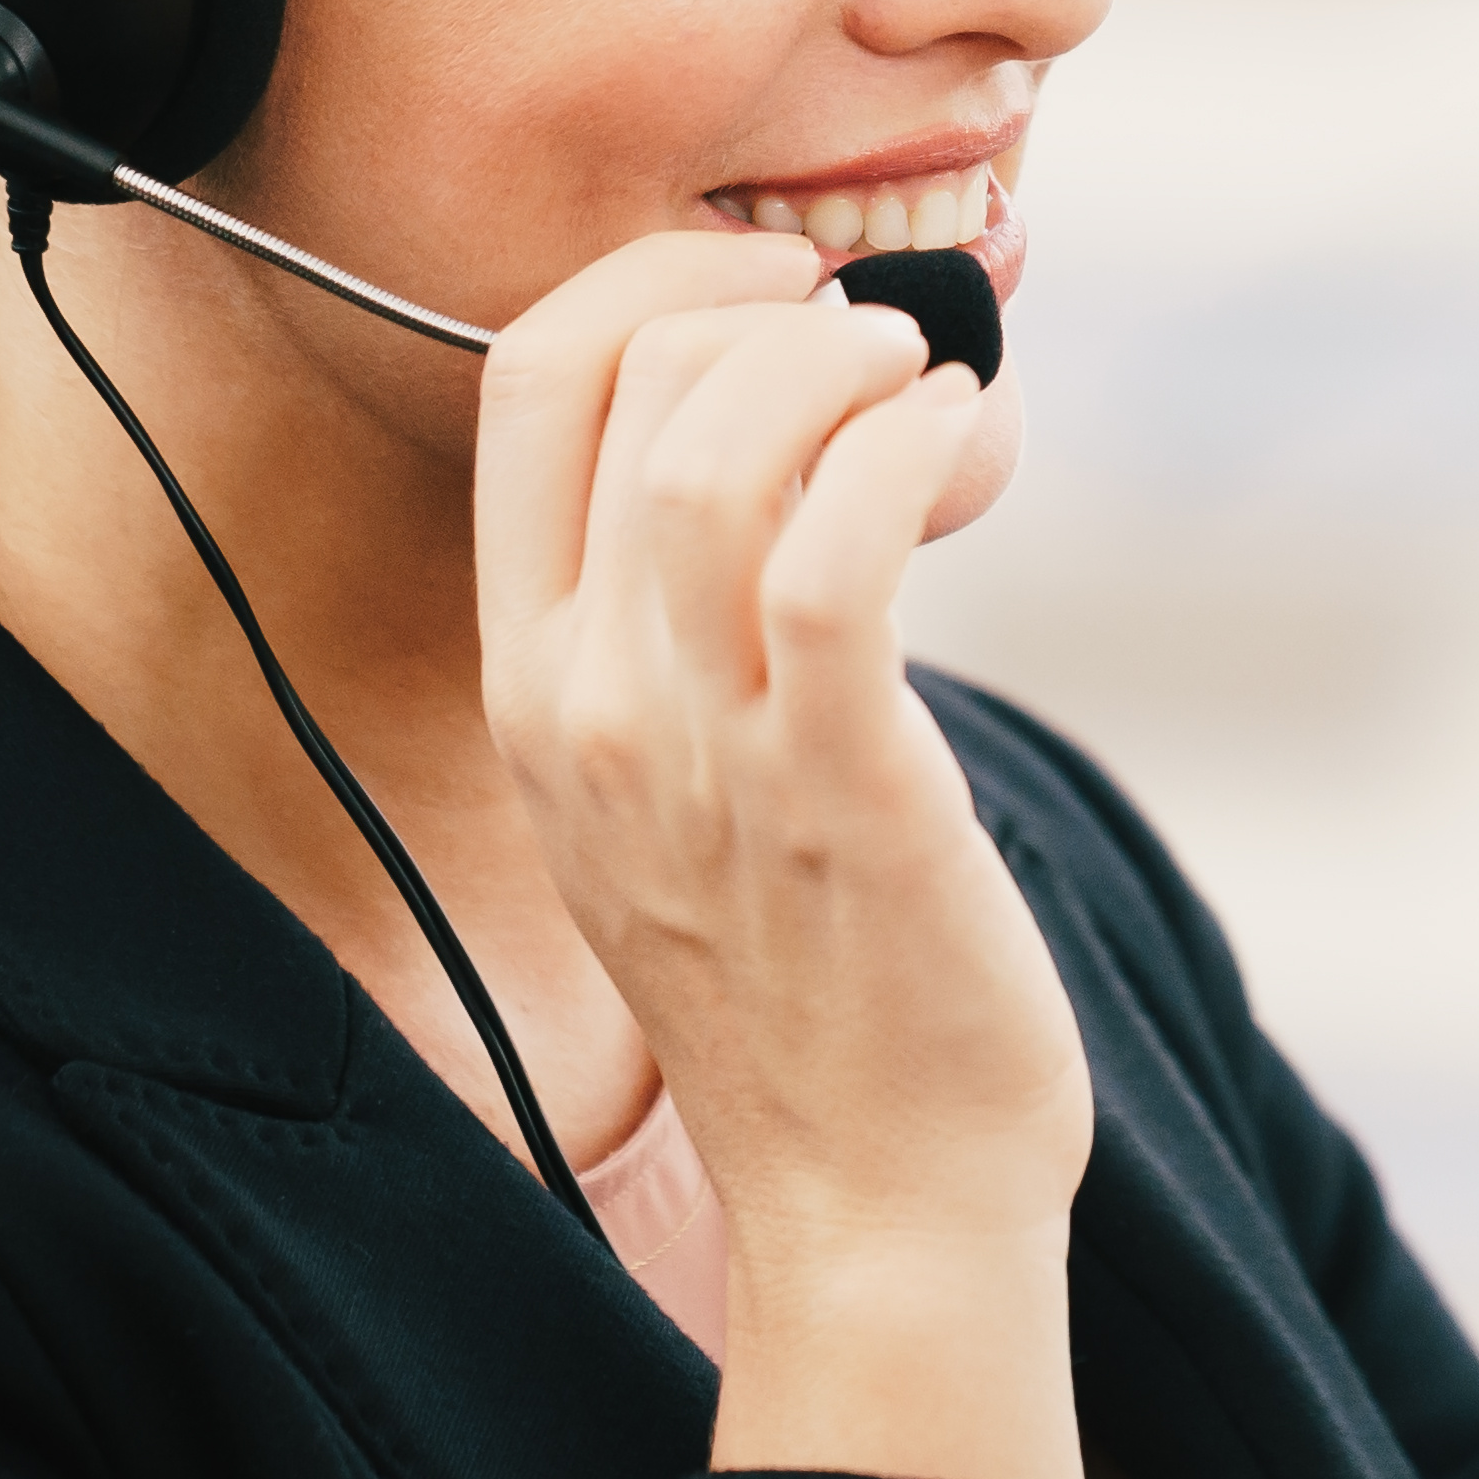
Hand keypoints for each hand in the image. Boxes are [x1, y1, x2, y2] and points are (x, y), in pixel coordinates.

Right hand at [473, 231, 1088, 1478]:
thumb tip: (788, 427)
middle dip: (771, 306)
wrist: (873, 1195)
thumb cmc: (813, 980)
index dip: (652, 283)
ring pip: (722, 451)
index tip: (766, 284)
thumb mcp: (670, 791)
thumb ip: (676, 625)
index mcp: (532, 689)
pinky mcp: (841, 787)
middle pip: (627, 385)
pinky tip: (957, 448)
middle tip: (875, 336)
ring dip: (844, 365)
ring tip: (921, 381)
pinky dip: (907, 455)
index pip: (522, 389)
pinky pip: (841, 554)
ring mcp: (703, 753)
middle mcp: (589, 710)